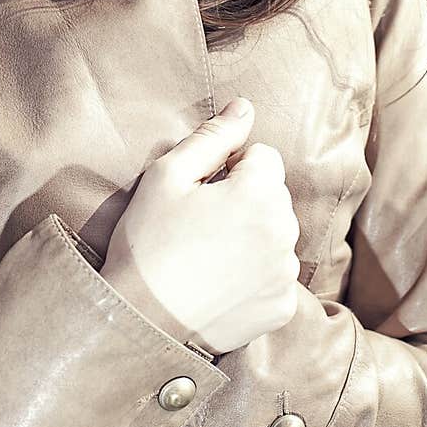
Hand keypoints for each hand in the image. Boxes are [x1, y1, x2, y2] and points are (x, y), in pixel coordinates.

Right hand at [100, 99, 300, 355]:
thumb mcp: (168, 175)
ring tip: (207, 255)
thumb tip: (246, 107)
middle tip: (200, 224)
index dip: (229, 167)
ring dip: (252, 236)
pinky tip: (220, 284)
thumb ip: (213, 136)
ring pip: (276, 234)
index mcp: (260, 193)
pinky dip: (255, 276)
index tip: (201, 192)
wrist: (140, 319)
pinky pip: (276, 275)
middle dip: (245, 199)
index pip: (263, 156)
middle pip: (273, 195)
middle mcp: (284, 232)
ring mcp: (285, 273)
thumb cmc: (148, 242)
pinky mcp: (281, 307)